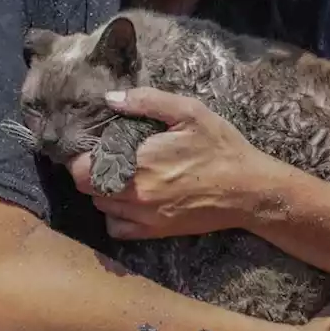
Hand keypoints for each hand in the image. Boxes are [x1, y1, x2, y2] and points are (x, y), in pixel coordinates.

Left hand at [66, 87, 268, 239]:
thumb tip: (110, 99)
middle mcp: (134, 192)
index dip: (80, 153)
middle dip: (88, 169)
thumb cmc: (220, 147)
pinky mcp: (155, 231)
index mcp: (138, 160)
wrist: (248, 191)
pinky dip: (115, 215)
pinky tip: (128, 199)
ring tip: (117, 173)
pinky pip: (117, 229)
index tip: (92, 142)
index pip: (83, 166)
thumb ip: (147, 101)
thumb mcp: (189, 112)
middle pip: (86, 187)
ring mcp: (143, 215)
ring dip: (101, 190)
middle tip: (104, 154)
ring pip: (100, 206)